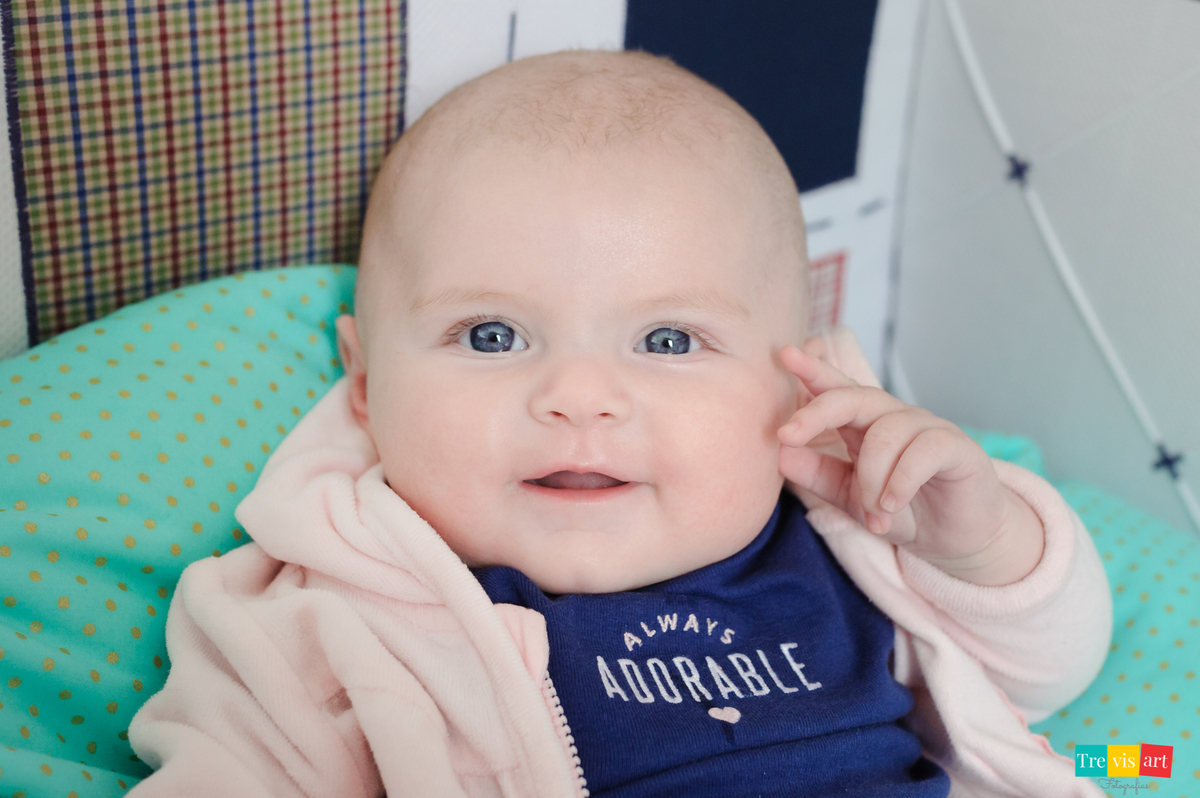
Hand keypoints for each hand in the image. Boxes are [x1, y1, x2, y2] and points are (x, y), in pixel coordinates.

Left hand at [777, 345, 1043, 584]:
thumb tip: (780, 454)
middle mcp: (892, 417)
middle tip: (787, 435)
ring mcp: (926, 428)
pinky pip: (924, 450)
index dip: (813, 370)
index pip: (837, 389)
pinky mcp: (957, 446)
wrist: (952, 539)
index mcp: (863, 424)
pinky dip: (901, 480)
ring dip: (870, 477)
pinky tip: (891, 504)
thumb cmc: (899, 509)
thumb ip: (817, 475)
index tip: (786, 355)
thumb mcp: (849, 497)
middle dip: (817, 412)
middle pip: (854, 396)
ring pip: (886, 432)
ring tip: (873, 512)